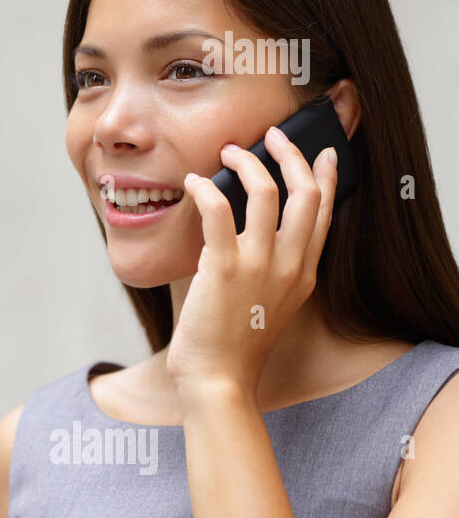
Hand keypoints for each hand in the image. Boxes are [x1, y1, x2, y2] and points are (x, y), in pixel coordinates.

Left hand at [166, 126, 337, 407]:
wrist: (218, 382)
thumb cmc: (233, 347)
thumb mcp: (268, 305)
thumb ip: (270, 272)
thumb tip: (248, 237)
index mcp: (304, 273)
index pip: (324, 213)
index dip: (325, 177)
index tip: (321, 152)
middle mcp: (290, 265)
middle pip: (305, 192)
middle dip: (290, 154)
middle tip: (270, 135)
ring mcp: (259, 266)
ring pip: (267, 192)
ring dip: (246, 162)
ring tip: (227, 151)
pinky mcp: (223, 268)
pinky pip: (218, 209)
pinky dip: (204, 188)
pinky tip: (192, 182)